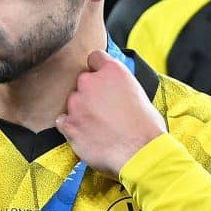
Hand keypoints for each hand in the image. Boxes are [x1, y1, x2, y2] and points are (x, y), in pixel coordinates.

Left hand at [56, 50, 165, 175]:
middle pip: (82, 81)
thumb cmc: (146, 128)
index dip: (97, 69)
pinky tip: (87, 134)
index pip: (94, 57)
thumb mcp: (139, 94)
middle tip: (103, 109)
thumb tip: (115, 90)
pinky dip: (71, 127)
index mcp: (112, 71)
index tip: (100, 79)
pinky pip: (63, 121)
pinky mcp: (68, 124)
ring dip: (80, 110)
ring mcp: (76, 103)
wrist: (140, 153)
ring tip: (98, 125)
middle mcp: (90, 82)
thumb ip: (120, 86)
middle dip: (89, 93)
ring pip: (72, 102)